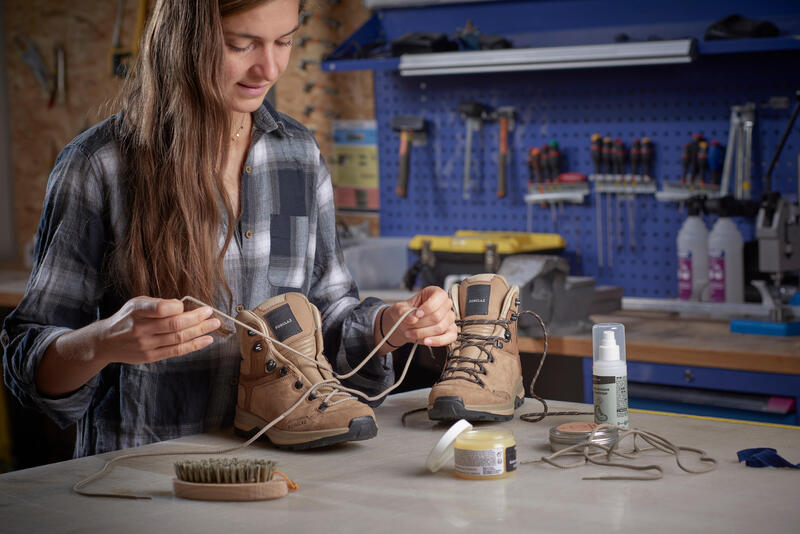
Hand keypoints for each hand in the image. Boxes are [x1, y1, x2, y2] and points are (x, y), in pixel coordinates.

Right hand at [96, 296, 220, 364]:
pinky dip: (194, 345)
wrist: (107, 342)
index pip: (160, 308)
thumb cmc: (127, 318)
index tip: (187, 304)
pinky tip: (207, 340)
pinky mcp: (151, 357)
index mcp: (137, 311)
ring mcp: (146, 345)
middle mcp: (141, 328)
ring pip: (178, 338)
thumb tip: (183, 306)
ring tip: (214, 325)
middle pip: (174, 324)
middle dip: (197, 319)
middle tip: (211, 314)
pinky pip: (177, 351)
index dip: (177, 307)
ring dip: (200, 331)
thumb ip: (157, 303)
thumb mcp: (136, 303)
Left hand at [381, 286, 456, 346]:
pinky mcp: (451, 331)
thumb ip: (403, 312)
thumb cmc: (406, 313)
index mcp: (436, 293)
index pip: (439, 297)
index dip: (428, 307)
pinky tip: (425, 341)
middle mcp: (445, 304)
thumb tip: (412, 318)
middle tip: (409, 325)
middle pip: (437, 316)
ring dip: (423, 333)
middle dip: (421, 323)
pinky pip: (450, 338)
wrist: (406, 325)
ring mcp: (449, 318)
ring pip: (440, 328)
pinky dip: (436, 341)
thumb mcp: (399, 309)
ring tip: (411, 333)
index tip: (416, 315)